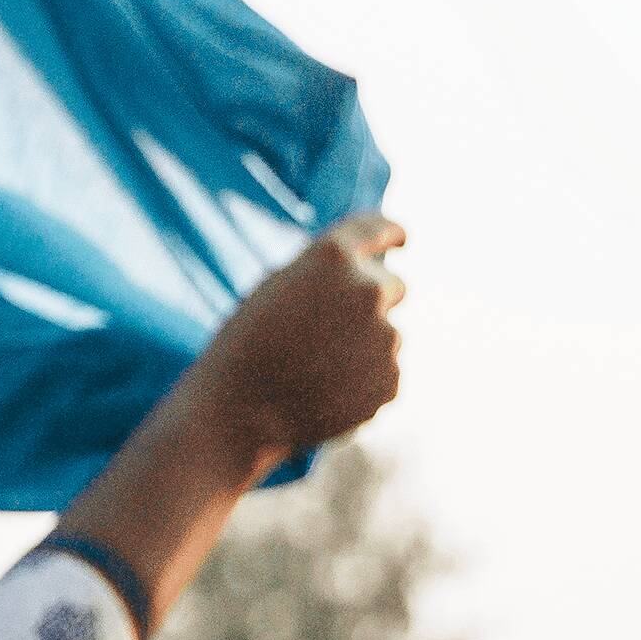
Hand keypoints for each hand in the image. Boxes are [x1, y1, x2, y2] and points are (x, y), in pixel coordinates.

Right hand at [195, 214, 405, 458]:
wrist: (240, 411)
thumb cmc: (247, 345)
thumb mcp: (278, 289)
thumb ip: (326, 274)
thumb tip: (369, 276)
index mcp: (334, 256)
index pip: (380, 228)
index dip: (392, 233)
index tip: (400, 239)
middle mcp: (368, 289)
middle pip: (394, 286)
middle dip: (372, 301)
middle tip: (330, 330)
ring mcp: (385, 336)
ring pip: (388, 335)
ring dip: (362, 347)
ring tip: (315, 370)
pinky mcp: (390, 380)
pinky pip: (384, 373)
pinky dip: (363, 382)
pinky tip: (325, 392)